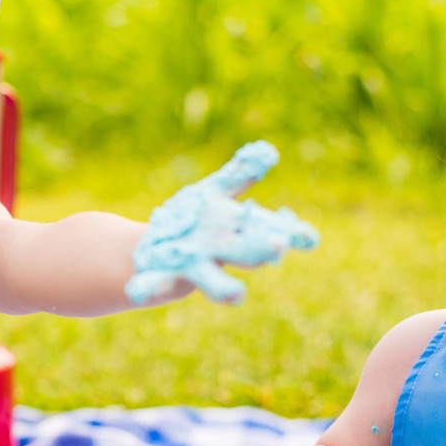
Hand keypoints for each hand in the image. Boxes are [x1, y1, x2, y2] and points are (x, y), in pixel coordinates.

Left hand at [125, 140, 318, 304]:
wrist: (154, 251)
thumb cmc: (194, 221)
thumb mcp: (213, 194)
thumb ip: (238, 176)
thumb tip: (267, 151)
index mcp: (237, 232)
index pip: (268, 230)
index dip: (289, 233)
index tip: (310, 237)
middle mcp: (222, 254)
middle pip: (247, 253)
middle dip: (261, 250)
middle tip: (277, 246)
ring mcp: (194, 268)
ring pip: (212, 280)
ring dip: (223, 286)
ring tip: (235, 293)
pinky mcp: (162, 278)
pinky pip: (156, 285)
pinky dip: (147, 288)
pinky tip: (135, 293)